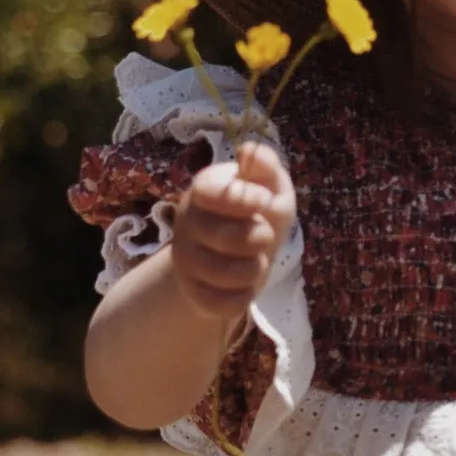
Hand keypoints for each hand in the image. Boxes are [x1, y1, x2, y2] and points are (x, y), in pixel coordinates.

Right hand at [170, 141, 296, 321]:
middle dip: (261, 238)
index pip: (212, 192)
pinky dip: (243, 297)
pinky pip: (223, 303)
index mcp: (203, 190)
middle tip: (264, 235)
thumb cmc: (256, 216)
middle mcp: (187, 223)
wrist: (234, 258)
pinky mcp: (192, 293)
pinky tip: (243, 285)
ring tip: (255, 261)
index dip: (245, 199)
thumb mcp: (270, 187)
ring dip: (255, 270)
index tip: (264, 200)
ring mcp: (186, 260)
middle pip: (230, 237)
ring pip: (228, 274)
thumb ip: (265, 166)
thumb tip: (249, 151)